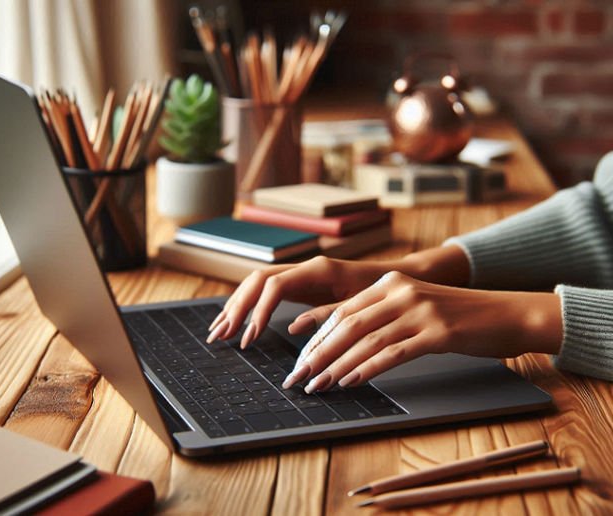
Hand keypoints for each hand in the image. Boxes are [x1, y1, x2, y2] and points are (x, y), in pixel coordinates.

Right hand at [206, 256, 395, 346]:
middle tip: (220, 336)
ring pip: (256, 284)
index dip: (258, 311)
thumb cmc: (381, 292)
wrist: (394, 278)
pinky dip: (247, 306)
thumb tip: (296, 328)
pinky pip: (265, 291)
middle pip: (257, 281)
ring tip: (218, 331)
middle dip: (236, 308)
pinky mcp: (298, 284)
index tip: (249, 337)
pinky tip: (235, 322)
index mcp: (319, 269)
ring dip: (235, 306)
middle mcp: (304, 267)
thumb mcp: (360, 306)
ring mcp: (299, 273)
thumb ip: (328, 315)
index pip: (274, 284)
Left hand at [281, 271, 563, 392]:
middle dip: (317, 354)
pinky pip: (393, 352)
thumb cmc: (461, 317)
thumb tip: (345, 344)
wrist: (509, 314)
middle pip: (347, 324)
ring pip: (365, 340)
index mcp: (391, 283)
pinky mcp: (437, 332)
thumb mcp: (417, 307)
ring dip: (336, 366)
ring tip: (318, 385)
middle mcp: (401, 291)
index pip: (342, 311)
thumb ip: (384, 316)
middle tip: (298, 377)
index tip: (299, 362)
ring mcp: (420, 310)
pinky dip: (367, 369)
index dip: (316, 338)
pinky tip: (351, 382)